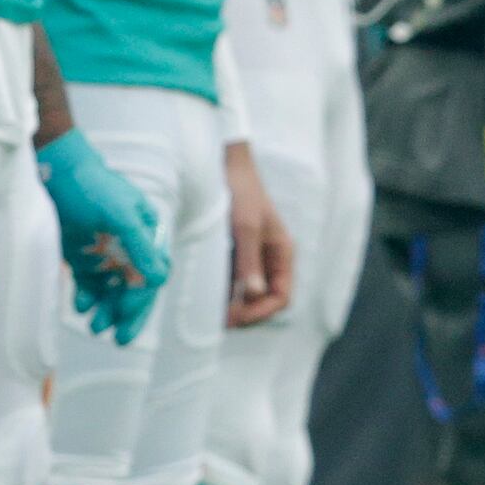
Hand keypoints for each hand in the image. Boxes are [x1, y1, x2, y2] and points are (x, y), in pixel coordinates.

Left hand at [38, 128, 169, 343]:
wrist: (58, 171)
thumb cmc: (92, 188)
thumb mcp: (119, 214)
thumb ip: (139, 246)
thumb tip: (158, 279)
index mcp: (148, 237)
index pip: (150, 278)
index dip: (139, 303)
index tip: (124, 321)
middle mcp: (131, 249)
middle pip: (134, 291)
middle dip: (126, 316)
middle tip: (116, 339)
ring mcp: (108, 254)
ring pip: (112, 292)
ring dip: (106, 311)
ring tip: (93, 327)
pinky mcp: (86, 258)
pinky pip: (91, 286)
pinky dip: (87, 299)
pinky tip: (80, 307)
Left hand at [224, 140, 294, 329]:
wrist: (224, 163)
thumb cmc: (240, 191)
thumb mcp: (245, 227)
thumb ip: (248, 262)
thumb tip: (252, 295)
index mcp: (282, 253)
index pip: (280, 297)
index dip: (259, 313)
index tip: (233, 318)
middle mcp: (269, 258)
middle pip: (263, 300)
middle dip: (244, 312)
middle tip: (216, 320)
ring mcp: (251, 256)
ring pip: (245, 292)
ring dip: (230, 304)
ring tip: (206, 311)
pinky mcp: (233, 251)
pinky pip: (230, 278)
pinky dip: (220, 289)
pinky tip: (202, 292)